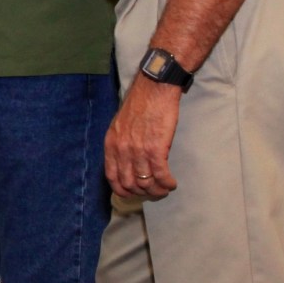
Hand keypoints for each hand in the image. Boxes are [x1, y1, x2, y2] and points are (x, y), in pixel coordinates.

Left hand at [105, 77, 179, 199]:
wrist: (153, 89)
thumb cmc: (139, 105)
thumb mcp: (120, 125)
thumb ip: (120, 144)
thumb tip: (125, 161)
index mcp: (111, 145)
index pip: (112, 177)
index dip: (122, 190)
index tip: (132, 193)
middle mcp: (122, 150)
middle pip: (129, 183)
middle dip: (142, 192)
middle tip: (152, 191)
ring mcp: (138, 151)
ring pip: (146, 182)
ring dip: (157, 190)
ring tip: (165, 188)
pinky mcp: (156, 148)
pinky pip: (161, 175)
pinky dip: (167, 183)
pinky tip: (172, 183)